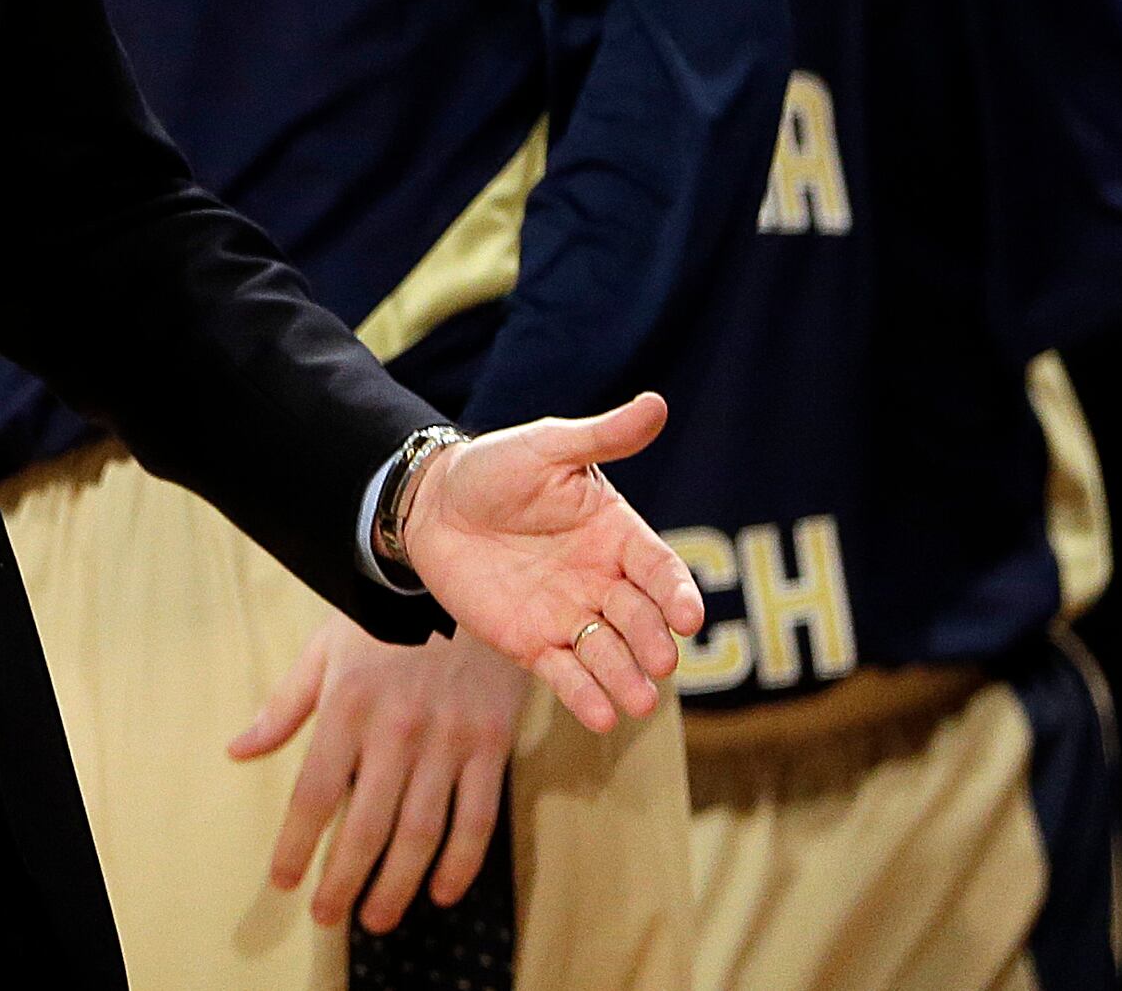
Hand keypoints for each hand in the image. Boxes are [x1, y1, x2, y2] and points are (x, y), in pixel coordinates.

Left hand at [230, 621, 519, 931]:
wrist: (454, 573)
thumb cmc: (382, 612)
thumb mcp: (323, 649)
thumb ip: (284, 707)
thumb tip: (239, 751)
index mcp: (346, 706)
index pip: (314, 793)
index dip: (296, 844)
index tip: (283, 881)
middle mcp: (395, 730)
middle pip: (365, 825)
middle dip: (343, 880)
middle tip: (329, 917)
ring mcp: (447, 740)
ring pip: (420, 832)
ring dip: (397, 884)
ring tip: (377, 918)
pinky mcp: (490, 743)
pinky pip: (477, 816)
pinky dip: (461, 861)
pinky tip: (442, 891)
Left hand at [398, 395, 703, 733]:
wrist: (432, 504)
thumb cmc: (496, 470)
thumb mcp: (547, 448)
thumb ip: (601, 438)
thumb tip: (656, 404)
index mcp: (617, 536)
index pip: (659, 569)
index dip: (676, 593)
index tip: (689, 616)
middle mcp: (603, 582)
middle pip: (639, 618)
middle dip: (652, 640)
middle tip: (663, 659)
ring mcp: (571, 616)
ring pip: (609, 654)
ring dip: (627, 679)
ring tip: (640, 702)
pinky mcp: (533, 644)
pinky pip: (566, 674)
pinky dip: (586, 696)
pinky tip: (603, 717)